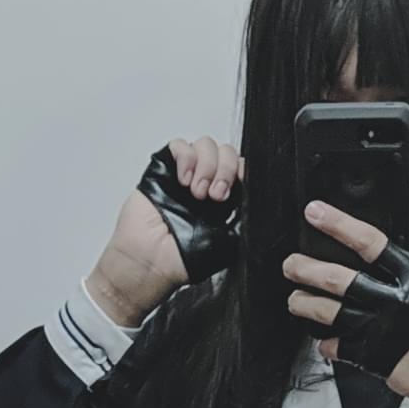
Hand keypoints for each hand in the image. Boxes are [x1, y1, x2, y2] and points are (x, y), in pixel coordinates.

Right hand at [87, 136, 243, 326]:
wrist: (150, 262)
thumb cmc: (181, 260)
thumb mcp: (229, 243)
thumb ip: (244, 219)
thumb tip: (258, 201)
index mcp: (223, 201)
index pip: (240, 170)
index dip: (242, 172)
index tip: (240, 187)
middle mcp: (205, 184)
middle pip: (226, 152)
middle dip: (226, 170)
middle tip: (215, 196)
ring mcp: (185, 175)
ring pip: (206, 145)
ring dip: (207, 165)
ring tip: (196, 192)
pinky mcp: (163, 169)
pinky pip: (180, 145)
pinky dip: (186, 158)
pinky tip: (184, 180)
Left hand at [283, 200, 408, 407]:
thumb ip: (405, 275)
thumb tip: (372, 257)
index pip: (369, 242)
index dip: (338, 224)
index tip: (315, 213)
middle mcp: (393, 302)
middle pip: (338, 278)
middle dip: (307, 268)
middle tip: (291, 265)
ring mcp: (379, 330)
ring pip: (328, 312)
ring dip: (304, 304)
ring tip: (295, 300)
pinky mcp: (370, 357)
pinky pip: (335, 346)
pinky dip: (325, 342)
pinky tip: (322, 337)